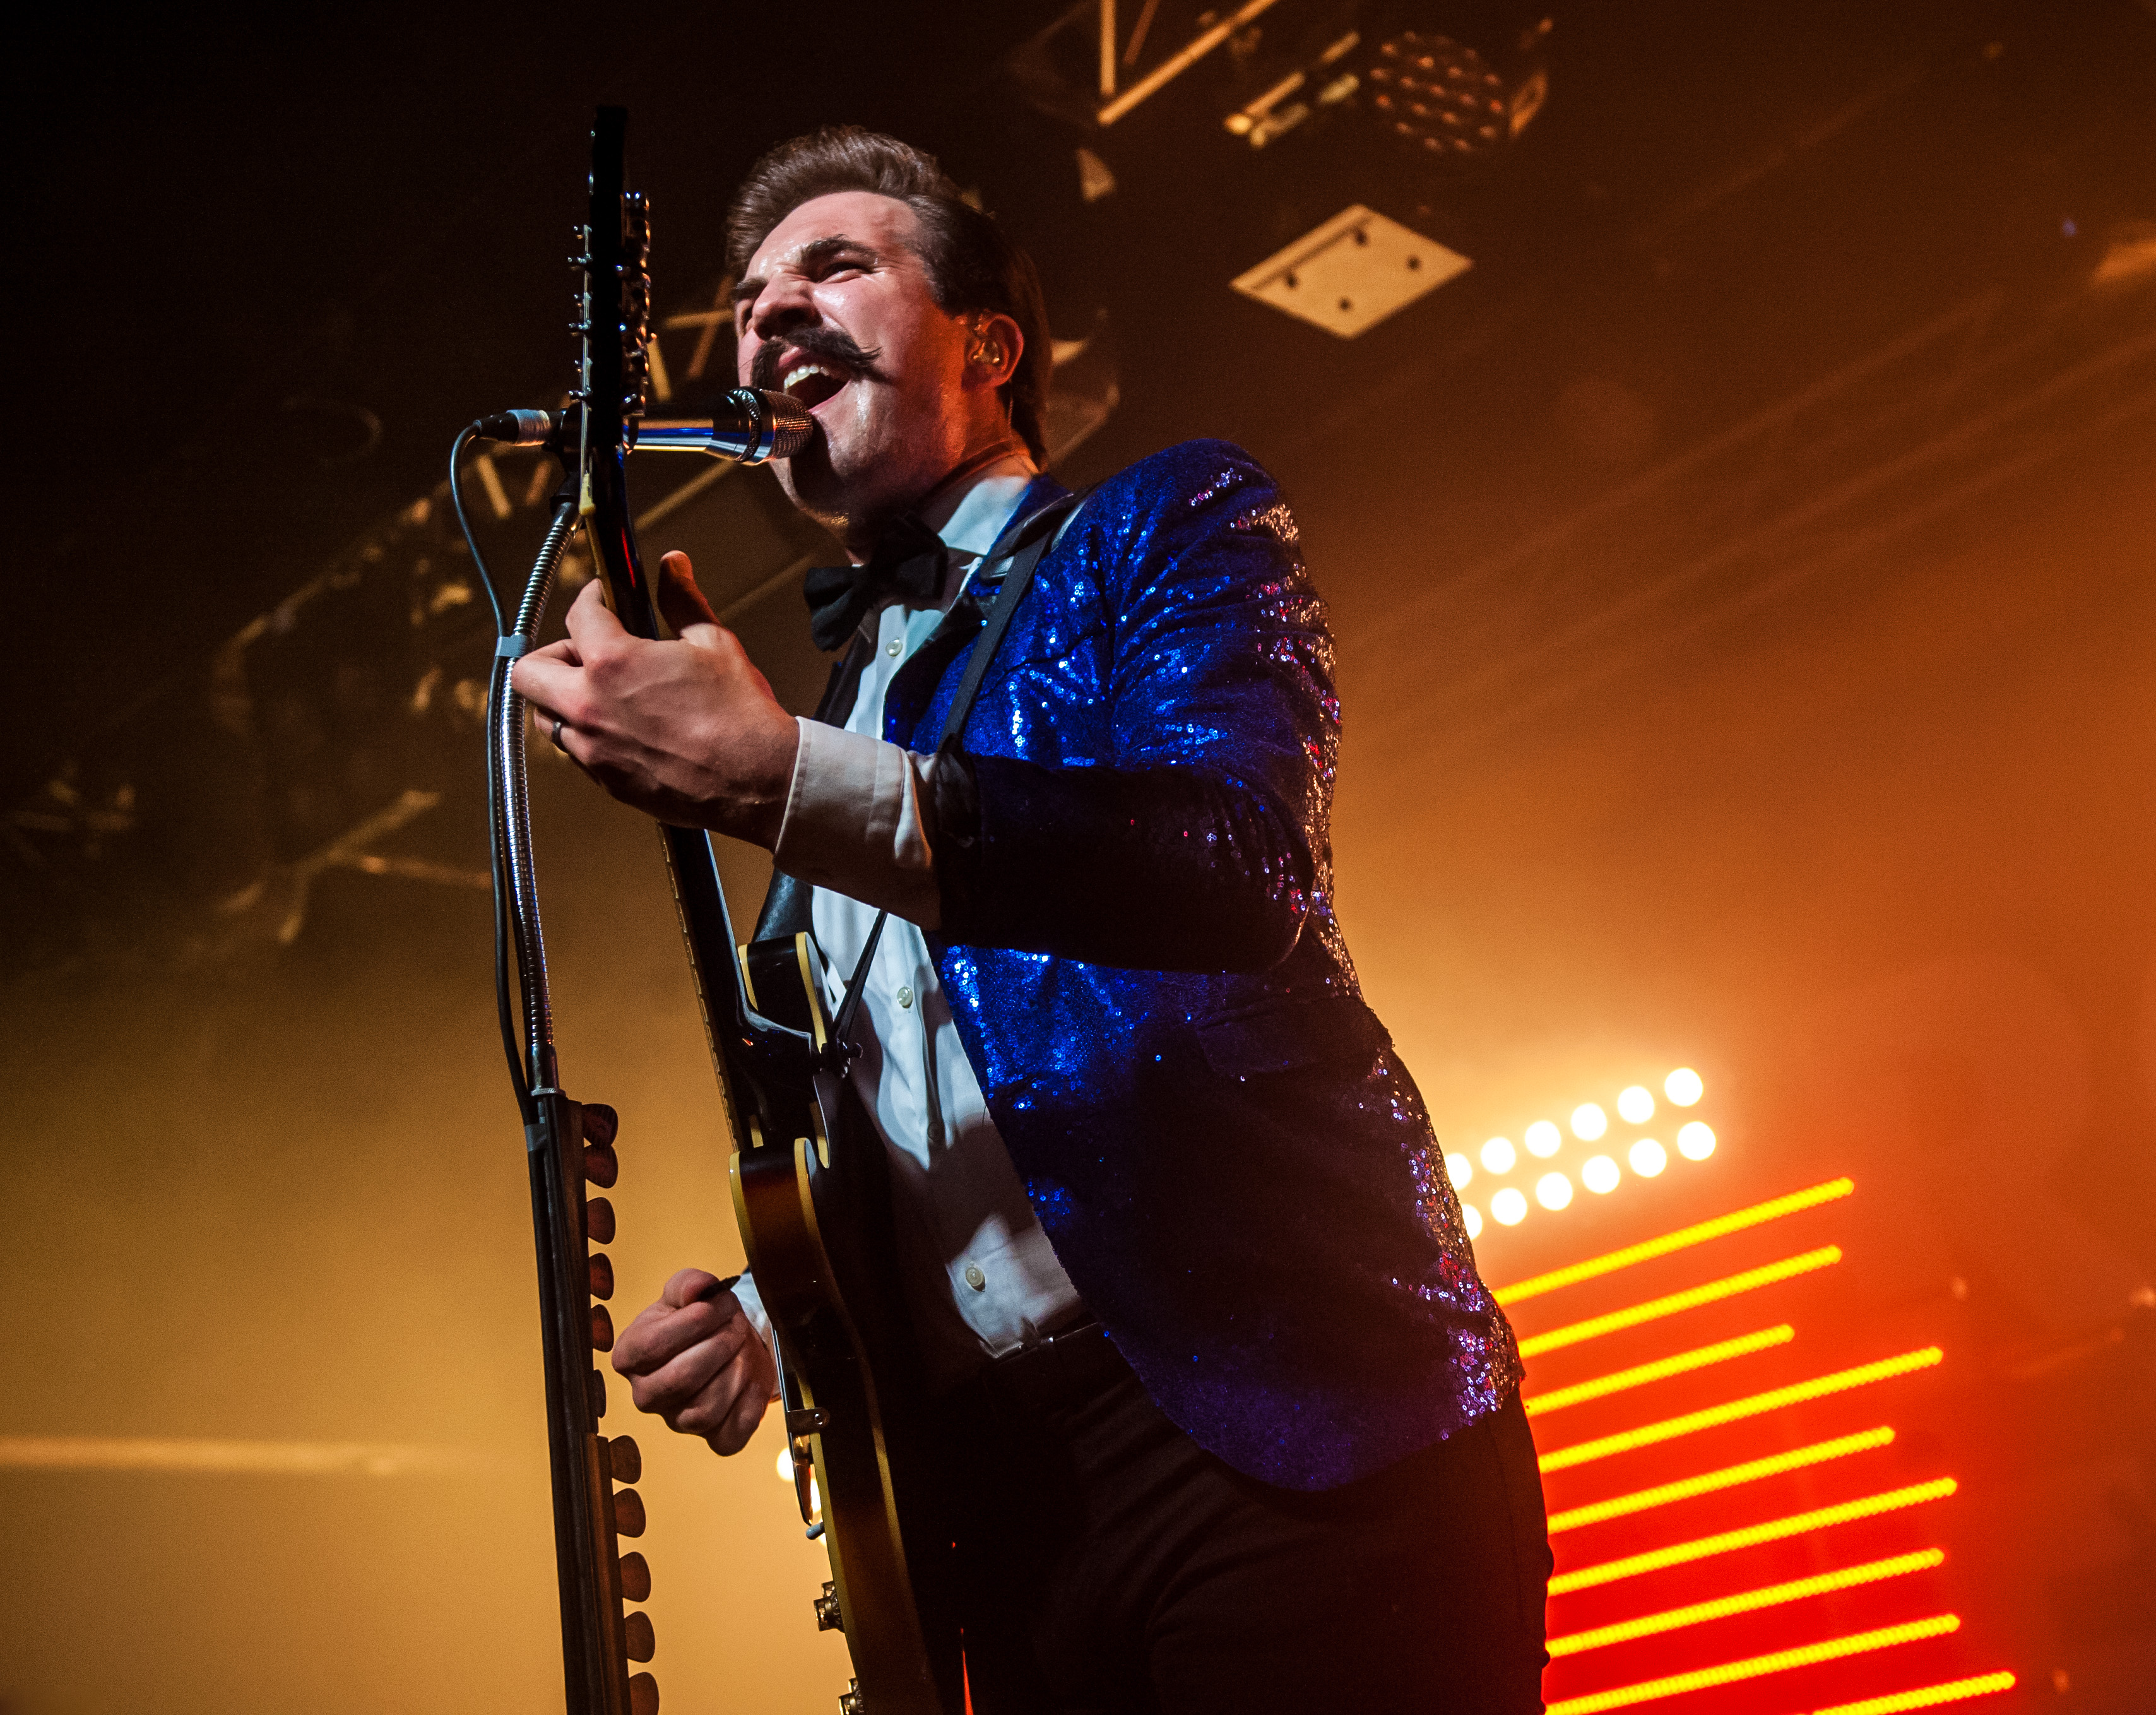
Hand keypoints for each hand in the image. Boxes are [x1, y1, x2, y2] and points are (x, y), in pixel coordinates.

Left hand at [509, 551, 799, 846]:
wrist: (758, 781)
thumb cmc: (740, 716)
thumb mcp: (714, 643)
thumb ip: (681, 601)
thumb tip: (672, 566)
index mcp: (612, 663)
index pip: (578, 615)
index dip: (592, 599)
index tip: (602, 600)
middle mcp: (589, 707)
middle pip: (530, 672)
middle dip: (554, 653)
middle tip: (584, 650)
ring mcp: (593, 750)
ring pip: (545, 717)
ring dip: (563, 698)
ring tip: (601, 693)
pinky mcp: (606, 782)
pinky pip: (576, 752)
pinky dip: (588, 734)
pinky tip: (623, 727)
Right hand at [611, 1267, 777, 1455]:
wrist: (730, 1341)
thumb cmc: (701, 1319)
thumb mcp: (689, 1291)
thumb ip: (689, 1284)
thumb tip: (698, 1288)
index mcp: (630, 1356)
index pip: (653, 1345)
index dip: (694, 1321)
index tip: (721, 1304)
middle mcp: (646, 1395)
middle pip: (681, 1378)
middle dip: (720, 1345)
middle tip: (737, 1325)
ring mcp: (678, 1421)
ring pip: (706, 1410)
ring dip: (737, 1371)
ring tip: (744, 1347)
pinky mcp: (712, 1438)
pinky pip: (731, 1435)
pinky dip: (750, 1405)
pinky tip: (752, 1378)